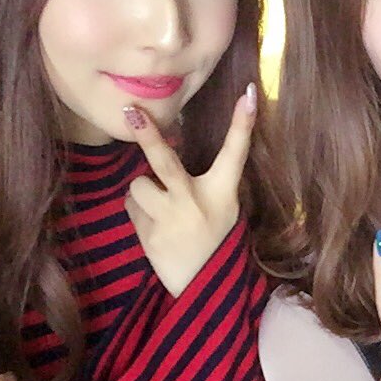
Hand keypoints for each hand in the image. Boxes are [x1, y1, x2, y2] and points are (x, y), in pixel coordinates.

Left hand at [123, 87, 255, 296]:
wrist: (202, 287)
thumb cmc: (214, 239)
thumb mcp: (224, 208)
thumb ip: (204, 181)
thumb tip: (173, 141)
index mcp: (223, 193)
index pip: (236, 151)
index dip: (243, 122)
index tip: (250, 93)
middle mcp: (195, 202)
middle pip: (165, 162)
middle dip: (147, 134)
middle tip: (131, 111)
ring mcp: (169, 219)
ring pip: (138, 185)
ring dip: (143, 192)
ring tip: (160, 210)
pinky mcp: (148, 235)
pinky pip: (132, 207)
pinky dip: (139, 213)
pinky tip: (156, 229)